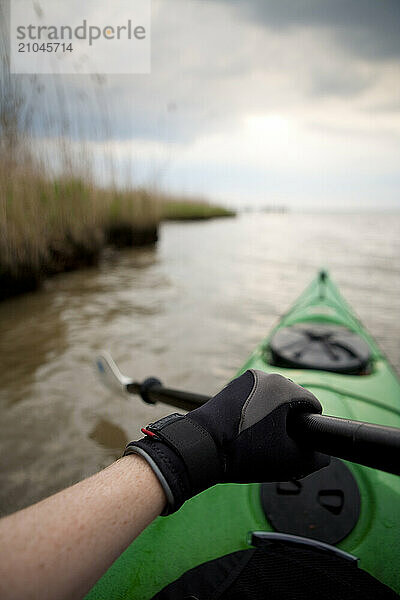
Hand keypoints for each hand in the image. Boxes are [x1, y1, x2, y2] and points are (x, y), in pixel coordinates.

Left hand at [124, 370, 329, 512]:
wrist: (202, 448)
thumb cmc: (245, 452)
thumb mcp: (290, 461)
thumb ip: (316, 457)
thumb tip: (322, 454)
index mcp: (283, 388)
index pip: (312, 405)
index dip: (311, 428)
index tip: (300, 445)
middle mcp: (265, 377)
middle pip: (291, 402)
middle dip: (289, 424)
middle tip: (279, 447)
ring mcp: (245, 381)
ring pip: (271, 402)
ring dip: (272, 420)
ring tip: (260, 444)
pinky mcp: (231, 388)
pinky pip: (253, 401)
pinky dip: (255, 417)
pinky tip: (247, 436)